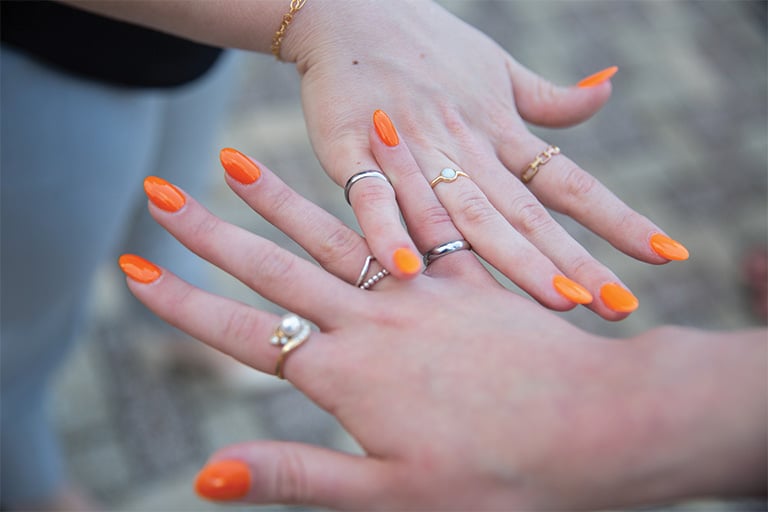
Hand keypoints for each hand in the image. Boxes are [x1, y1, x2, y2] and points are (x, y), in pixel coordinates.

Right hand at [122, 156, 763, 509]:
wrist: (598, 428)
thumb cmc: (499, 479)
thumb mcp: (389, 498)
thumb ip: (297, 477)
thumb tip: (206, 475)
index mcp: (348, 376)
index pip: (242, 334)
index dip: (181, 305)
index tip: (133, 270)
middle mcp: (376, 320)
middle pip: (276, 269)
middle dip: (211, 234)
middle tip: (162, 193)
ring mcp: (422, 292)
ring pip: (336, 233)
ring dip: (281, 198)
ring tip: (237, 163)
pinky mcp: (467, 279)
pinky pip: (418, 222)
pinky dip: (387, 185)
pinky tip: (370, 149)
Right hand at [284, 0, 688, 318]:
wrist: (349, 11)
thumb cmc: (426, 44)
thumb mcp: (496, 68)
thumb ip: (547, 98)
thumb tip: (606, 91)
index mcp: (499, 131)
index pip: (570, 182)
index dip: (618, 220)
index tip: (669, 255)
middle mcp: (465, 147)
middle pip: (526, 213)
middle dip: (574, 262)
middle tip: (620, 307)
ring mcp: (412, 149)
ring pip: (465, 212)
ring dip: (511, 259)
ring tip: (557, 302)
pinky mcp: (353, 152)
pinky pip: (373, 196)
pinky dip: (388, 231)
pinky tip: (408, 272)